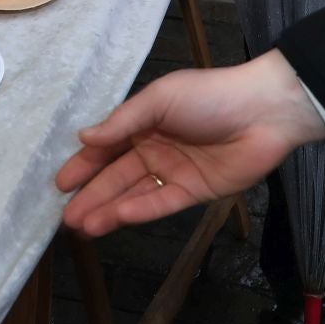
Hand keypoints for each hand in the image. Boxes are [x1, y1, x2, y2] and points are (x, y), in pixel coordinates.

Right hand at [55, 53, 324, 236]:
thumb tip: (83, 138)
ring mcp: (175, 172)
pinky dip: (139, 210)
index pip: (107, 147)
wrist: (264, 112)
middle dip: (91, 196)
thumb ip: (123, 122)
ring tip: (82, 226)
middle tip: (66, 218)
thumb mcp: (160, 99)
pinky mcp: (196, 191)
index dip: (83, 165)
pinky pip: (162, 203)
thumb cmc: (208, 96)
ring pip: (134, 194)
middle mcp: (155, 148)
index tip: (60, 184)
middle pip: (116, 176)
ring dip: (109, 209)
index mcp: (144, 122)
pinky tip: (118, 217)